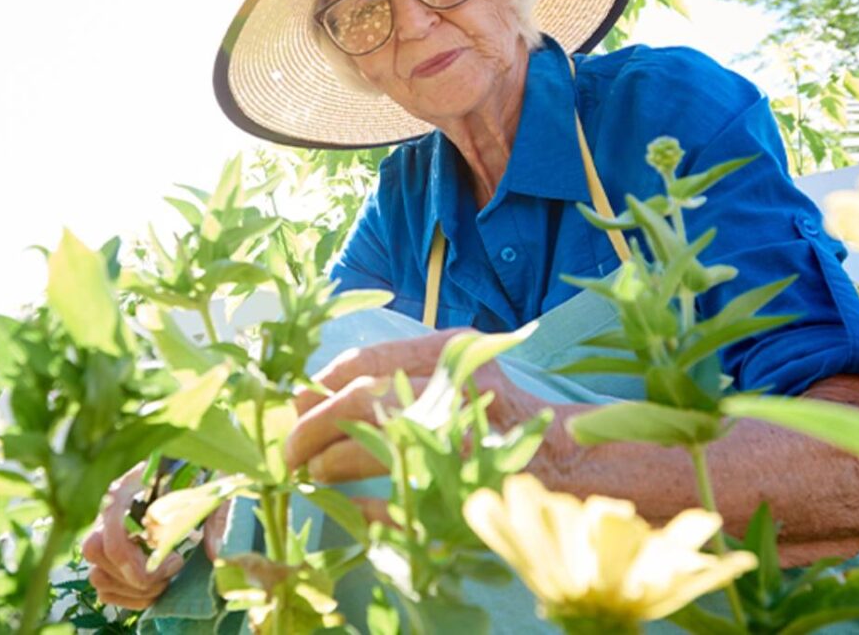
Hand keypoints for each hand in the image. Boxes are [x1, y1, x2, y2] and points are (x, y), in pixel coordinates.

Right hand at [80, 465, 227, 608]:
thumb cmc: (201, 478)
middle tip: (172, 572)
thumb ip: (217, 517)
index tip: (177, 561)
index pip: (113, 539)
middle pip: (98, 556)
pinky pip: (104, 589)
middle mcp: (108, 514)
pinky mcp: (111, 556)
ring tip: (165, 582)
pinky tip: (156, 589)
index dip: (140, 564)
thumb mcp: (212, 489)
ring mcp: (105, 536)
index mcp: (127, 492)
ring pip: (98, 576)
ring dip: (133, 590)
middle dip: (137, 577)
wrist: (194, 472)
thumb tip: (214, 553)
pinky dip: (128, 598)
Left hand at [283, 328, 545, 483]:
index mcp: (449, 350)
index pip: (365, 362)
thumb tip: (311, 393)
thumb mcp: (449, 375)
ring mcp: (465, 432)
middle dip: (314, 426)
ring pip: (374, 441)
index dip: (320, 385)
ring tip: (313, 474)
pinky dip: (366, 504)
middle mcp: (457, 384)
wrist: (567, 458)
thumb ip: (394, 377)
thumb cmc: (496, 415)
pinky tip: (351, 508)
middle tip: (291, 451)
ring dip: (332, 462)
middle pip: (362, 399)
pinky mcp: (469, 479)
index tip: (297, 405)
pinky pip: (399, 495)